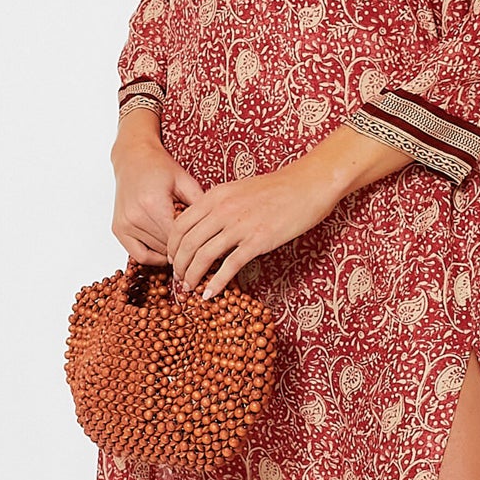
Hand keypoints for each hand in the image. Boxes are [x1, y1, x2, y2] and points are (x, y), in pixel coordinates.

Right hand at [110, 123, 205, 264]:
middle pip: (167, 248)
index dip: (195, 245)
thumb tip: (214, 230)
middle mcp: (136, 216)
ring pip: (155, 253)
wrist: (134, 157)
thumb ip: (200, 205)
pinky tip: (165, 251)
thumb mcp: (186, 182)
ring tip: (183, 246)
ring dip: (170, 252)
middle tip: (198, 247)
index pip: (178, 238)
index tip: (207, 246)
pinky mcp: (118, 229)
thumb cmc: (160, 167)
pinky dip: (153, 257)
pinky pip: (138, 255)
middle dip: (184, 249)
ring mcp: (125, 224)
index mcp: (153, 204)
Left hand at [167, 162, 339, 298]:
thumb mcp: (239, 190)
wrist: (307, 185)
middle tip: (179, 279)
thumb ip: (219, 205)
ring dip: (192, 276)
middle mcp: (223, 210)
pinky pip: (229, 266)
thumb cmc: (277, 188)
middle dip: (178, 265)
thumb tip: (206, 225)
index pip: (180, 224)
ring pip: (203, 256)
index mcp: (216, 196)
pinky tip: (210, 294)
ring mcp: (240, 226)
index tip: (173, 258)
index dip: (172, 246)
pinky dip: (216, 283)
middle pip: (187, 243)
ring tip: (190, 288)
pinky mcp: (258, 241)